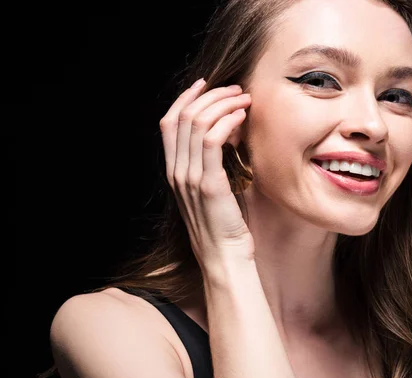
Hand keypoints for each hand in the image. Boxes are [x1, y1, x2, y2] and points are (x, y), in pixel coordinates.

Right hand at [159, 79, 254, 277]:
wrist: (224, 258)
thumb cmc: (224, 225)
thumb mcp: (213, 188)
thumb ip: (213, 161)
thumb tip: (229, 130)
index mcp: (174, 171)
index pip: (168, 123)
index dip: (185, 98)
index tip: (206, 84)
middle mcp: (177, 172)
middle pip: (183, 116)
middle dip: (210, 95)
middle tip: (235, 90)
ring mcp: (190, 178)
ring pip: (197, 123)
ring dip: (222, 104)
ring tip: (243, 100)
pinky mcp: (209, 185)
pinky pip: (213, 140)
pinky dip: (227, 121)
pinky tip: (242, 118)